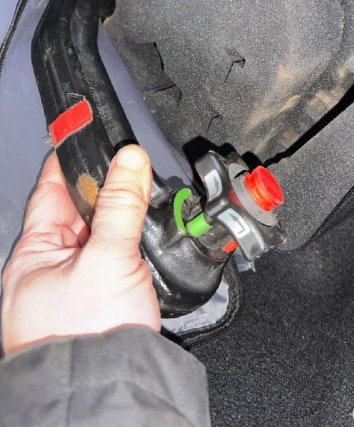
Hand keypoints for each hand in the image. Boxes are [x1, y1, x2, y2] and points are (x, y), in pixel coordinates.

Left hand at [1, 145, 160, 355]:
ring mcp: (79, 281)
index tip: (84, 136)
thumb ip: (121, 206)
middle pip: (80, 209)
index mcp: (34, 255)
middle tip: (131, 167)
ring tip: (143, 198)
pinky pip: (117, 254)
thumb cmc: (86, 338)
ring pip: (102, 231)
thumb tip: (130, 159)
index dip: (68, 162)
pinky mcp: (105, 294)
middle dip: (104, 188)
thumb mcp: (107, 259)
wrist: (111, 390)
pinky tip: (146, 234)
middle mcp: (53, 266)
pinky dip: (132, 240)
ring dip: (122, 215)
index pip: (49, 191)